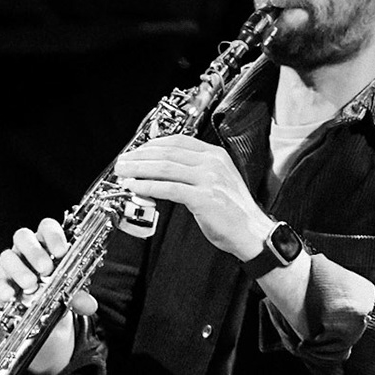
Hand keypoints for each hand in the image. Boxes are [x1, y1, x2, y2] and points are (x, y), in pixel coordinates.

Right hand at [0, 217, 94, 374]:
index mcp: (47, 244)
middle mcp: (27, 250)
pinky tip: (12, 296)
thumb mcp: (70, 294)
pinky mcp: (1, 282)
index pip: (47, 227)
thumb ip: (79, 297)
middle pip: (23, 237)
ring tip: (31, 285)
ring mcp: (12, 264)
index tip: (61, 252)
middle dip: (35, 252)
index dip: (53, 236)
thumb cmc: (56, 293)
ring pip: (7, 256)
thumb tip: (88, 305)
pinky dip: (5, 289)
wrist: (42, 316)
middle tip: (46, 269)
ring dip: (20, 270)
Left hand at [113, 135, 270, 260]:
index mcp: (215, 155)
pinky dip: (148, 186)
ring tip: (123, 172)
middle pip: (167, 153)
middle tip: (122, 162)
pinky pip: (169, 188)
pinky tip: (136, 187)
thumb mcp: (216, 182)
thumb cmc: (233, 212)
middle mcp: (212, 163)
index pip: (178, 142)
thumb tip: (161, 171)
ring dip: (139, 169)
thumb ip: (194, 172)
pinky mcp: (204, 197)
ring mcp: (209, 179)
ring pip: (165, 168)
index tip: (136, 151)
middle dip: (140, 156)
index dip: (152, 145)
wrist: (253, 233)